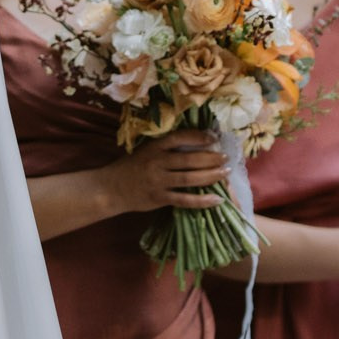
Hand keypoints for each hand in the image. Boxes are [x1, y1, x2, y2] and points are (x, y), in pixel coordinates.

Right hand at [104, 130, 229, 215]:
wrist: (112, 188)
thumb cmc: (132, 167)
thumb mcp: (145, 151)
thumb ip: (166, 149)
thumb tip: (197, 145)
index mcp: (153, 148)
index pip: (178, 138)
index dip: (197, 136)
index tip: (213, 137)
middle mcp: (157, 163)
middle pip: (188, 160)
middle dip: (210, 158)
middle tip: (226, 157)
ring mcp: (158, 182)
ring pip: (189, 179)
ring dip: (210, 176)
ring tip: (225, 173)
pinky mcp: (160, 199)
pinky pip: (185, 200)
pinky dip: (202, 201)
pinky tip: (217, 199)